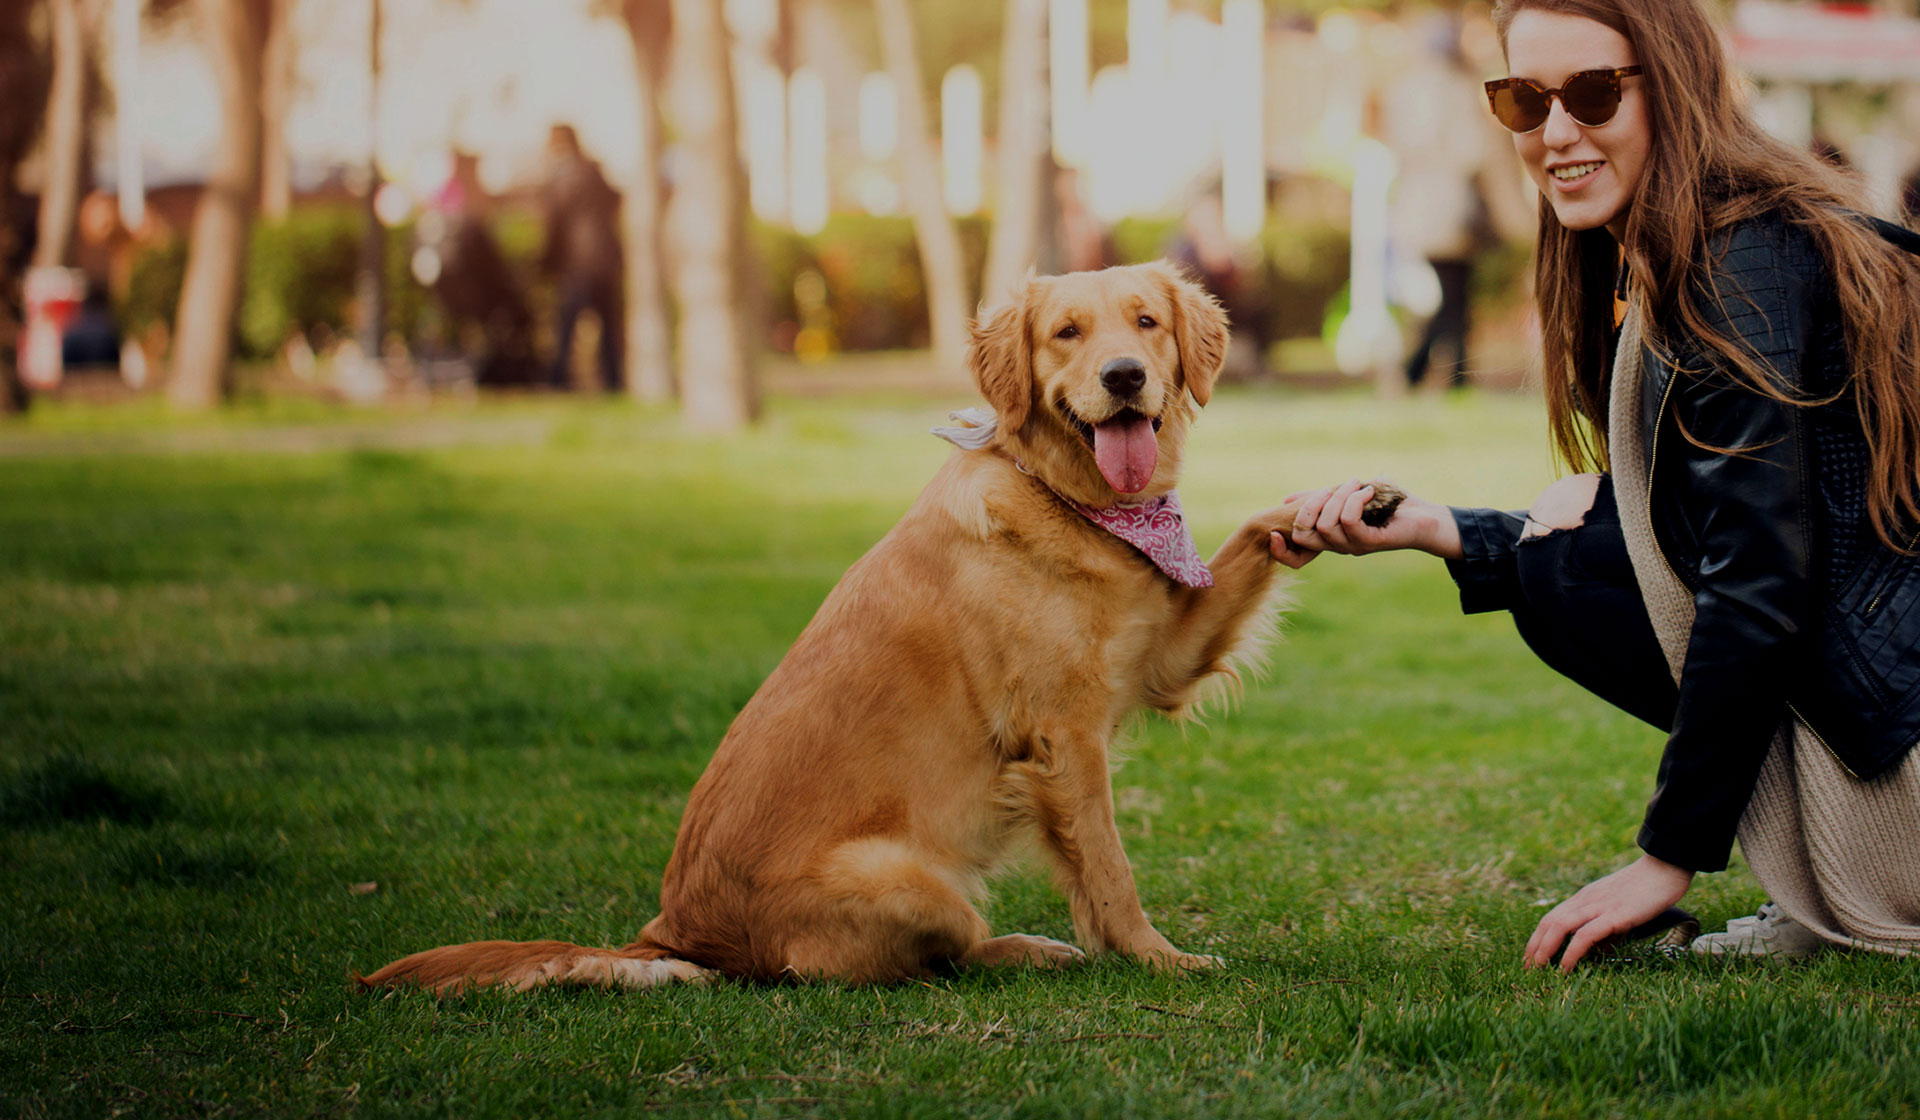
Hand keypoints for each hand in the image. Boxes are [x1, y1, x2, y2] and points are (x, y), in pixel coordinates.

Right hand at [1270, 480, 1462, 560]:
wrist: (1426, 518)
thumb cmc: (1389, 506)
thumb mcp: (1348, 497)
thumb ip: (1320, 498)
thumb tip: (1286, 501)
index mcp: (1330, 538)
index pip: (1295, 557)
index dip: (1280, 550)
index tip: (1272, 532)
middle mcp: (1338, 546)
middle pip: (1304, 534)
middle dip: (1309, 506)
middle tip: (1332, 487)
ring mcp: (1353, 546)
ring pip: (1327, 524)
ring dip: (1338, 496)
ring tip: (1358, 483)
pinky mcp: (1371, 542)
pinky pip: (1349, 521)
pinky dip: (1355, 500)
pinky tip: (1370, 491)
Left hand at [1523, 854, 1693, 971]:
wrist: (1665, 868)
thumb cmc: (1645, 890)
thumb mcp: (1618, 909)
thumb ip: (1605, 928)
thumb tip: (1597, 951)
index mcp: (1584, 898)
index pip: (1552, 917)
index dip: (1538, 937)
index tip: (1530, 957)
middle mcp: (1585, 900)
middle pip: (1549, 922)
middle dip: (1534, 946)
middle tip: (1526, 968)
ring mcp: (1598, 906)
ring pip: (1560, 926)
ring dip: (1544, 949)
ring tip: (1537, 970)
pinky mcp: (1615, 915)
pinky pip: (1585, 935)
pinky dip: (1571, 952)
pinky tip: (1566, 968)